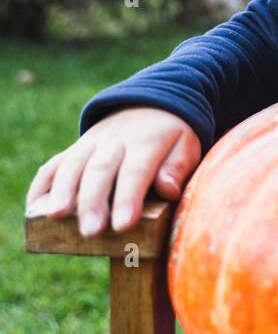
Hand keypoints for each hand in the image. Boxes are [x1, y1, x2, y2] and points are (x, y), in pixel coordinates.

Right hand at [24, 107, 201, 236]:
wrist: (152, 103)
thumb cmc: (173, 137)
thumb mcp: (187, 146)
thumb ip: (177, 167)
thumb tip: (167, 189)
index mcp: (147, 142)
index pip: (136, 171)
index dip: (128, 198)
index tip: (123, 225)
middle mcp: (116, 140)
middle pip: (100, 169)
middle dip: (92, 201)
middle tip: (90, 230)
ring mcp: (92, 142)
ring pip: (73, 164)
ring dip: (62, 190)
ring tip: (55, 216)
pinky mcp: (77, 147)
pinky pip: (55, 163)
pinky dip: (42, 184)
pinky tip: (35, 208)